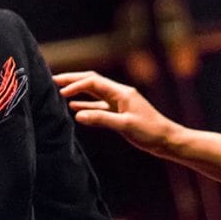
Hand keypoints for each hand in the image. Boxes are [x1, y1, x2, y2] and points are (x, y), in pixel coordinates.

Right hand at [53, 71, 179, 157]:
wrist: (167, 140)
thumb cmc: (150, 132)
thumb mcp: (125, 126)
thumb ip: (101, 119)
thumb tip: (77, 114)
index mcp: (121, 92)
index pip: (94, 82)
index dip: (76, 85)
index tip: (61, 92)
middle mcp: (119, 94)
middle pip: (92, 81)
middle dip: (73, 79)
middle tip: (52, 80)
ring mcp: (119, 102)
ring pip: (94, 92)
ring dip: (77, 90)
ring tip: (58, 89)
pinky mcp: (119, 112)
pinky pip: (98, 104)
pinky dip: (85, 103)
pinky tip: (74, 106)